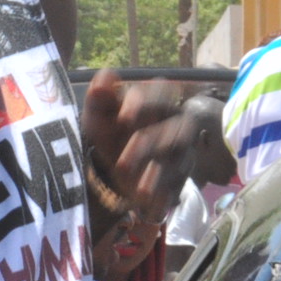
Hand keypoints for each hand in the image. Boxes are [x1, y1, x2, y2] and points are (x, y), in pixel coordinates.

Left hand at [80, 71, 196, 219]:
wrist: (111, 174)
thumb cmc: (110, 135)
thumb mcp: (98, 119)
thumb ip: (99, 98)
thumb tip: (105, 76)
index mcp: (157, 103)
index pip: (163, 92)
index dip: (145, 103)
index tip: (124, 116)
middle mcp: (177, 125)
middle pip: (176, 130)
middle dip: (149, 145)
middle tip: (122, 164)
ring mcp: (183, 155)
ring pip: (180, 161)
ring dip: (159, 175)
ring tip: (140, 189)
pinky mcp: (181, 181)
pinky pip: (178, 188)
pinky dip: (163, 197)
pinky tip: (148, 205)